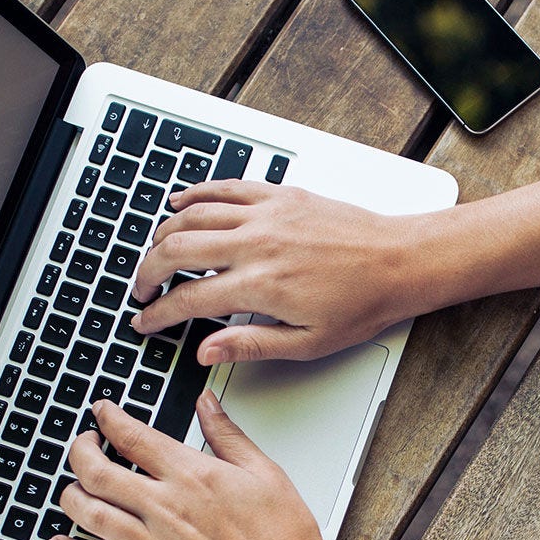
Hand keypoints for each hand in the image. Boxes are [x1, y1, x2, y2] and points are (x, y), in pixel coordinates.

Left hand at [49, 394, 336, 539]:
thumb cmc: (284, 537)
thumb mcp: (265, 472)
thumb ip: (228, 435)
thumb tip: (207, 404)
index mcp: (193, 475)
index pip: (133, 437)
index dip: (108, 419)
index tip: (101, 413)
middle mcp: (167, 508)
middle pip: (98, 472)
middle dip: (80, 452)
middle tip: (82, 446)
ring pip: (91, 515)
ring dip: (71, 496)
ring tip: (72, 488)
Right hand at [129, 181, 434, 364]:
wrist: (398, 261)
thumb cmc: (361, 303)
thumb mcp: (307, 343)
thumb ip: (250, 345)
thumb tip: (205, 352)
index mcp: (260, 286)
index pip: (188, 299)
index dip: (158, 313)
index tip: (145, 321)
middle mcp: (257, 244)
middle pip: (177, 251)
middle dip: (147, 272)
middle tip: (141, 289)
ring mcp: (266, 214)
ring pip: (193, 216)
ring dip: (164, 235)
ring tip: (155, 254)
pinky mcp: (279, 195)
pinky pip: (225, 187)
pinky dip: (195, 194)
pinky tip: (180, 204)